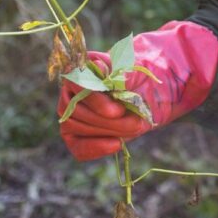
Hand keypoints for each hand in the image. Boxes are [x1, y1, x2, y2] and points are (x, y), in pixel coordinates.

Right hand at [58, 21, 217, 161]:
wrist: (147, 94)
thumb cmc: (139, 79)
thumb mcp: (137, 72)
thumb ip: (122, 74)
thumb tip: (103, 74)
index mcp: (82, 68)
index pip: (75, 83)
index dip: (95, 100)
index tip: (118, 111)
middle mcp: (70, 91)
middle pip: (76, 111)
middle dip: (109, 122)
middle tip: (136, 122)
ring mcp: (70, 114)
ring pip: (77, 128)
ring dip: (109, 132)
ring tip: (135, 127)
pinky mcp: (75, 136)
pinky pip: (78, 148)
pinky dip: (96, 149)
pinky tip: (117, 144)